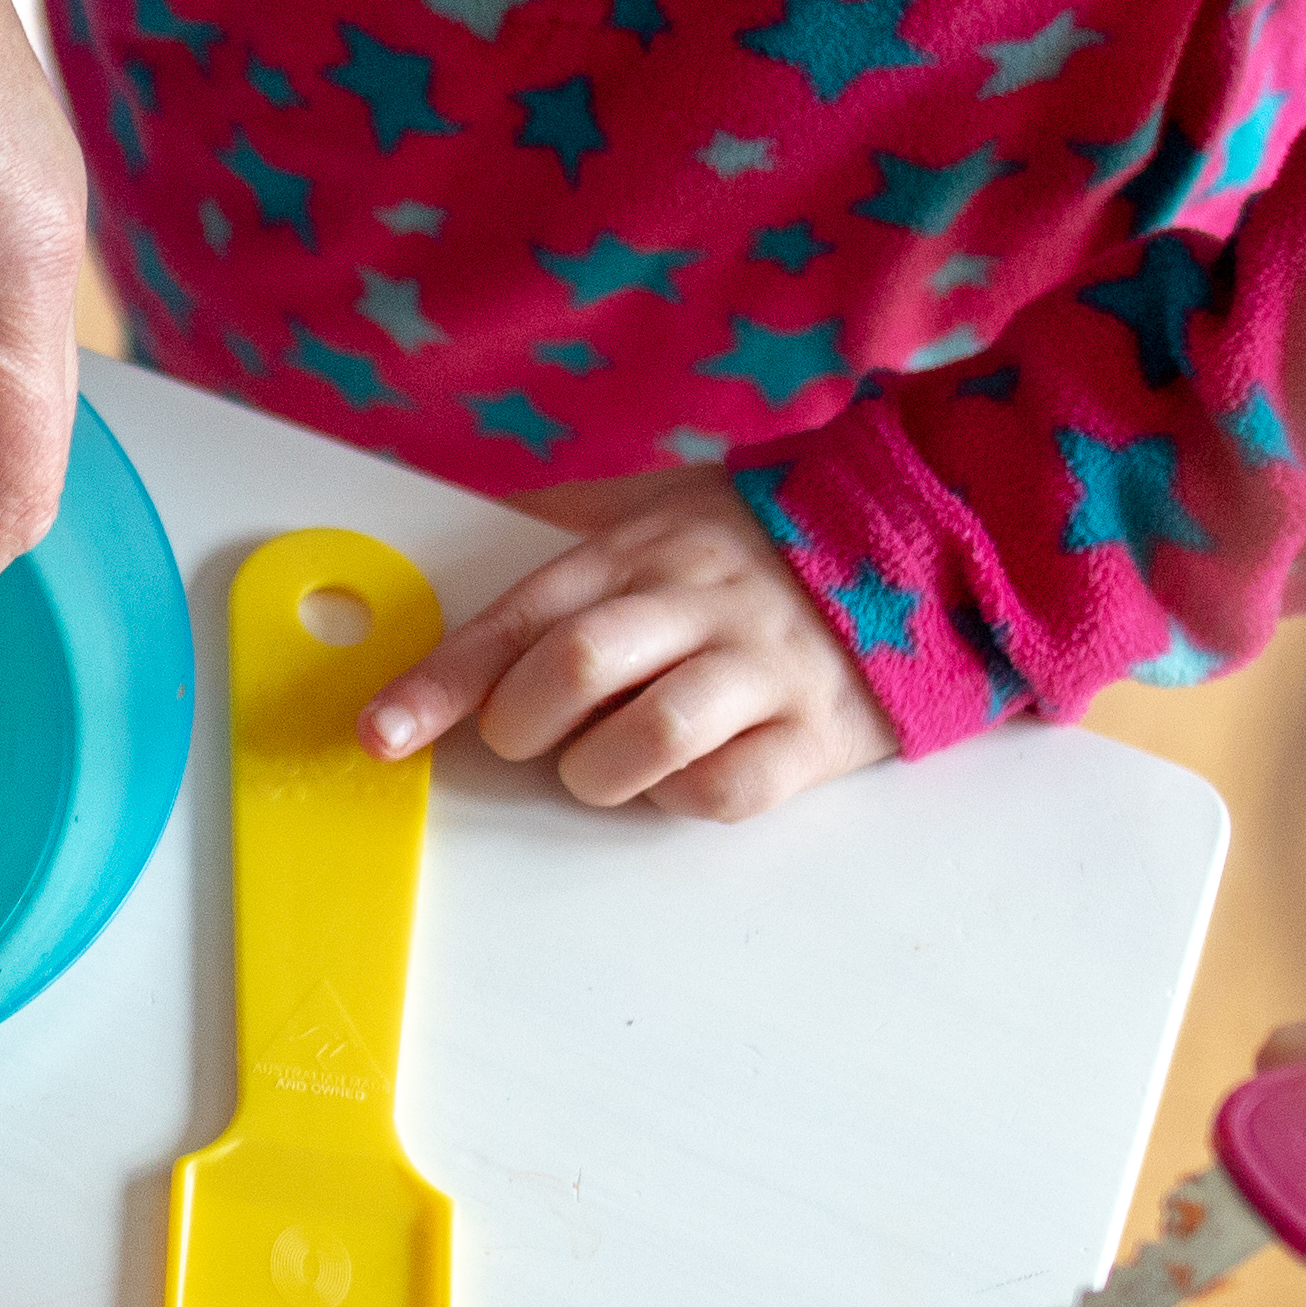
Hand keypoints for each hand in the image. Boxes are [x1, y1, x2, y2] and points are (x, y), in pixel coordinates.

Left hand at [362, 467, 898, 818]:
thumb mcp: (670, 506)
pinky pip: (726, 788)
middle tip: (525, 739)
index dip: (439, 683)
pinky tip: (684, 776)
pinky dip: (682, 800)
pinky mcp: (817, 732)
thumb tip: (470, 546)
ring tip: (606, 764)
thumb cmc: (763, 548)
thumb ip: (576, 531)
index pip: (518, 618)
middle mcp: (696, 602)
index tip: (380, 732)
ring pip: (649, 738)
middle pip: (576, 668)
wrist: (926, 551)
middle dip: (521, 724)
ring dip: (599, 772)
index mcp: (641, 550)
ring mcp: (760, 668)